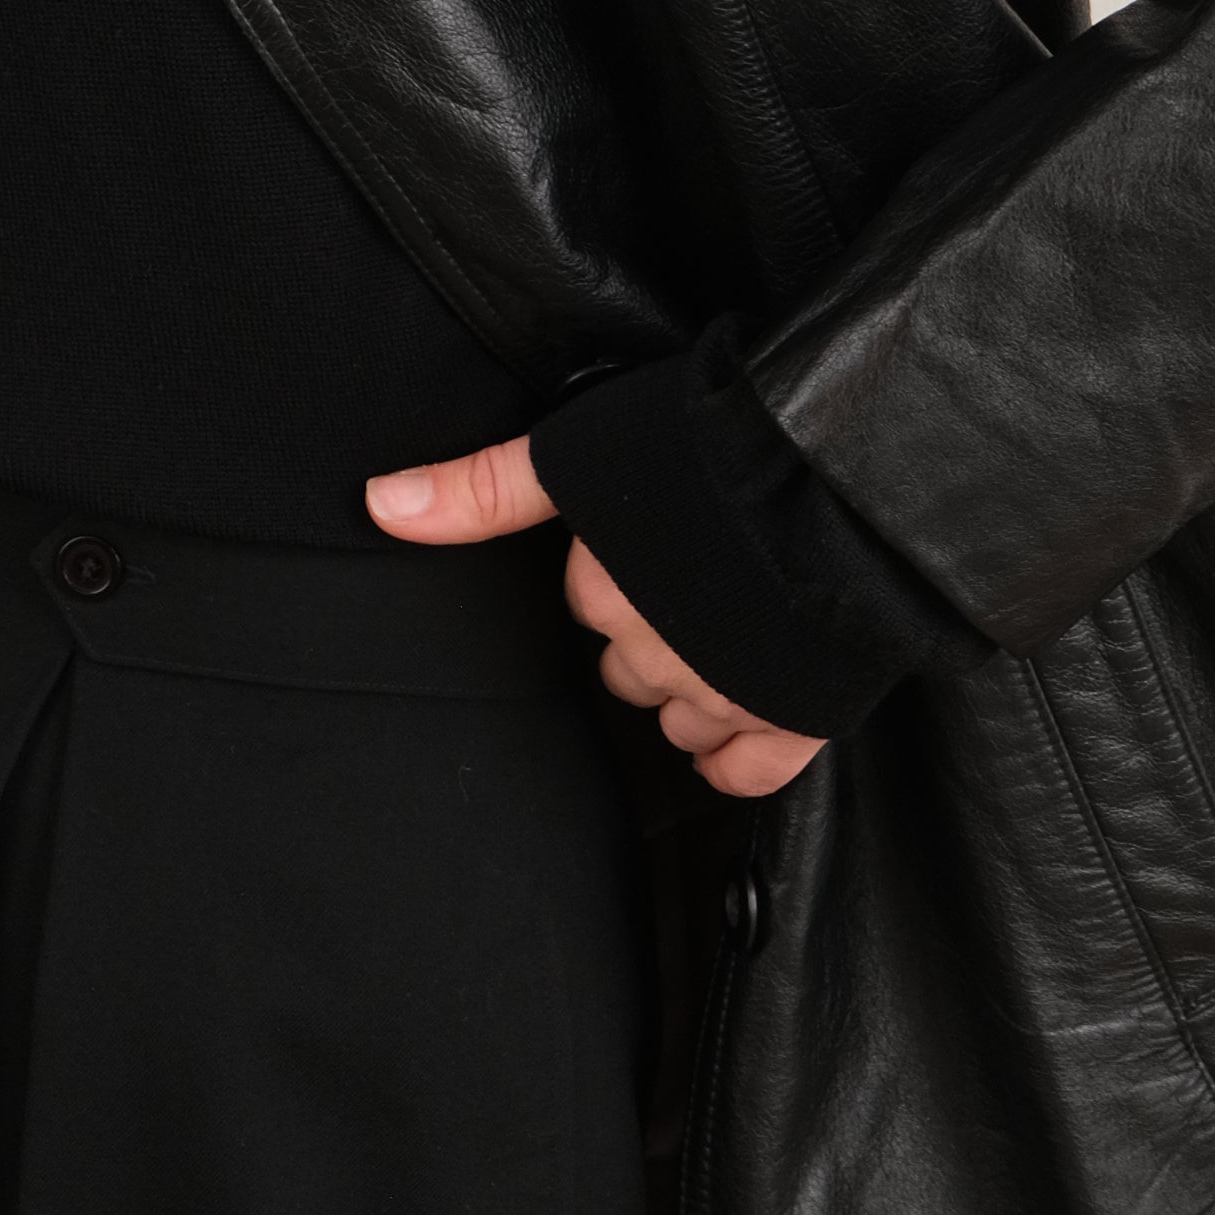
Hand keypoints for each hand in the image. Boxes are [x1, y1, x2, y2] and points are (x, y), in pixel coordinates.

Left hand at [367, 436, 826, 796]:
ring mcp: (728, 692)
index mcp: (604, 590)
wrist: (837, 468)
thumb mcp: (578, 450)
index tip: (653, 541)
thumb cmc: (711, 443)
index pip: (587, 602)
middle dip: (654, 632)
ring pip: (683, 717)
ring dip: (696, 687)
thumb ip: (480, 490)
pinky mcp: (797, 717)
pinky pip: (748, 771)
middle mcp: (658, 653)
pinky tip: (747, 721)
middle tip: (696, 581)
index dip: (619, 569)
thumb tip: (377, 506)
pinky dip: (742, 755)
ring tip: (733, 631)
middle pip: (630, 666)